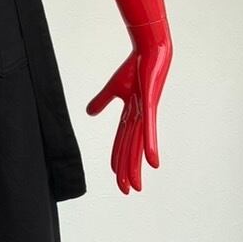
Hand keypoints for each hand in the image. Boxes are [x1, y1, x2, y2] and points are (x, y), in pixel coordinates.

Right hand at [86, 21, 171, 193]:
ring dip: (136, 167)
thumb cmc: (135, 66)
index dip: (119, 160)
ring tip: (137, 186)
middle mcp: (139, 118)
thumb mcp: (113, 87)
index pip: (122, 142)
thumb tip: (89, 114)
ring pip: (137, 146)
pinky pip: (149, 130)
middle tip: (129, 191)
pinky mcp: (150, 105)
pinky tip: (153, 163)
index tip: (120, 178)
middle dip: (129, 171)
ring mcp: (145, 113)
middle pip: (130, 149)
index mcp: (130, 115)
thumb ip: (101, 102)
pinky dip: (151, 147)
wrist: (150, 49)